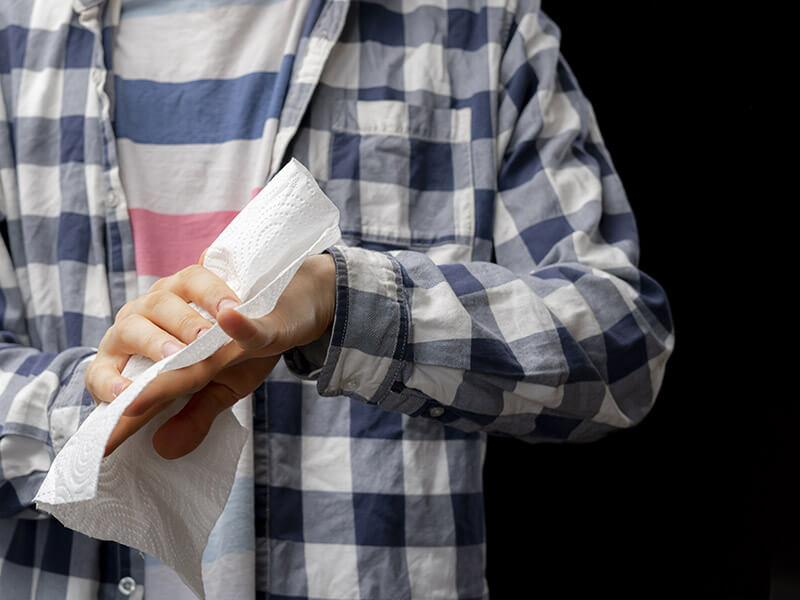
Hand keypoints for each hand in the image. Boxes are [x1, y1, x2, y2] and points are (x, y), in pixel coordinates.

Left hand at [85, 252, 336, 458]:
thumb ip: (193, 416)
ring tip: (205, 341)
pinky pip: (201, 282)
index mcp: (140, 359)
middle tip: (178, 369)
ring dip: (182, 323)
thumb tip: (164, 449)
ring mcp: (170, 291)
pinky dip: (214, 296)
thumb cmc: (239, 351)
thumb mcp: (219, 389)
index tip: (126, 403)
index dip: (108, 387)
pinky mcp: (205, 273)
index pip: (106, 376)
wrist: (282, 309)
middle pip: (128, 331)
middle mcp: (145, 320)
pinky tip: (228, 312)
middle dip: (149, 351)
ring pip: (160, 302)